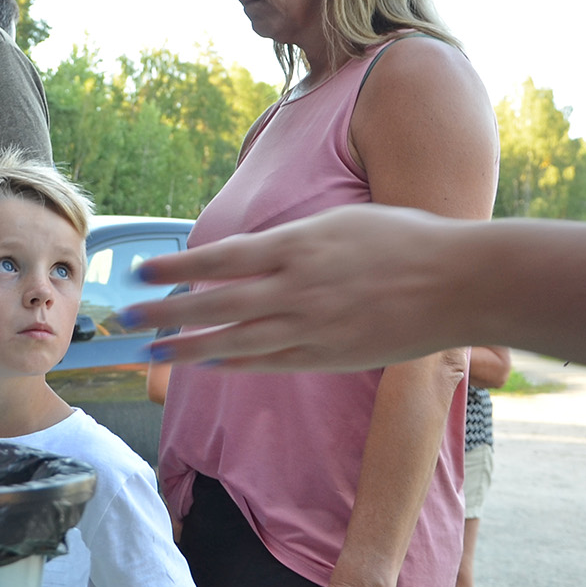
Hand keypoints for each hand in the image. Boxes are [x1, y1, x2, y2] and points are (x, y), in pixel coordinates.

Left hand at [132, 205, 462, 373]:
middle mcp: (297, 288)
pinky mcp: (330, 356)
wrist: (460, 283)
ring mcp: (312, 326)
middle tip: (125, 318)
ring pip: (235, 341)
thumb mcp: (343, 220)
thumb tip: (255, 249)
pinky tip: (211, 365)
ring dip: (190, 347)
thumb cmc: (408, 240)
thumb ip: (296, 240)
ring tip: (154, 352)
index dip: (177, 267)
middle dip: (164, 311)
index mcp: (298, 246)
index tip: (142, 271)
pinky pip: (270, 363)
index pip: (220, 258)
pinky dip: (236, 365)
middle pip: (215, 303)